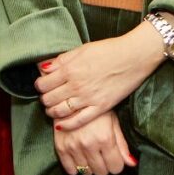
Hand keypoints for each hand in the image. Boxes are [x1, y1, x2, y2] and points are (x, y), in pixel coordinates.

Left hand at [34, 28, 163, 132]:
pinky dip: (66, 124)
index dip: (39, 86)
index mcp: (70, 69)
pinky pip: (78, 121)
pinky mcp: (100, 107)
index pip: (43, 83)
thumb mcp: (82, 49)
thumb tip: (44, 68)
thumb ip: (62, 60)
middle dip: (44, 99)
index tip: (42, 86)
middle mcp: (76, 85)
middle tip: (46, 98)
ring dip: (51, 112)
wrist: (134, 56)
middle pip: (49, 99)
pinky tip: (60, 124)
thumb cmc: (109, 50)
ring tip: (51, 110)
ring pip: (60, 111)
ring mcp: (88, 98)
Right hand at [52, 112, 133, 174]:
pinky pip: (70, 170)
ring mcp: (73, 147)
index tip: (114, 158)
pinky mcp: (61, 147)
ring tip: (90, 155)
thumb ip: (122, 145)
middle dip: (104, 166)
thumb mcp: (113, 123)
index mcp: (105, 138)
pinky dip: (76, 168)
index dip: (117, 164)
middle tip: (102, 156)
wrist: (71, 99)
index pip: (116, 167)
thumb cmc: (96, 110)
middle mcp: (89, 144)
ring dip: (90, 167)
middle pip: (101, 172)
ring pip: (87, 172)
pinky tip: (79, 159)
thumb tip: (131, 164)